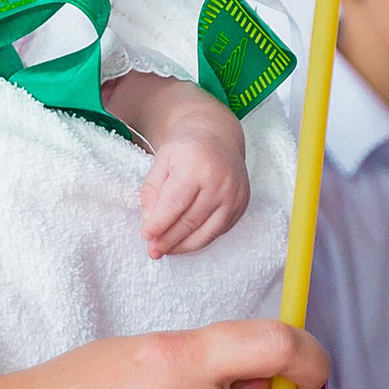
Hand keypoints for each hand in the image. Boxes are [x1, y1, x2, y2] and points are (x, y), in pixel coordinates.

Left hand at [106, 72, 249, 254]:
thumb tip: (150, 221)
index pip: (175, 204)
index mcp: (196, 167)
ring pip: (207, 231)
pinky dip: (200, 240)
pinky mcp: (242, 205)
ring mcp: (234, 195)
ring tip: (166, 251)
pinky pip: (219, 230)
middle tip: (153, 251)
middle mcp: (220, 182)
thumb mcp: (161, 160)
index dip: (159, 224)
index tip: (146, 236)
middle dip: (169, 239)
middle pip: (191, 221)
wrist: (218, 137)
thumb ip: (152, 190)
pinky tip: (184, 242)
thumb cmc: (186, 149)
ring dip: (184, 246)